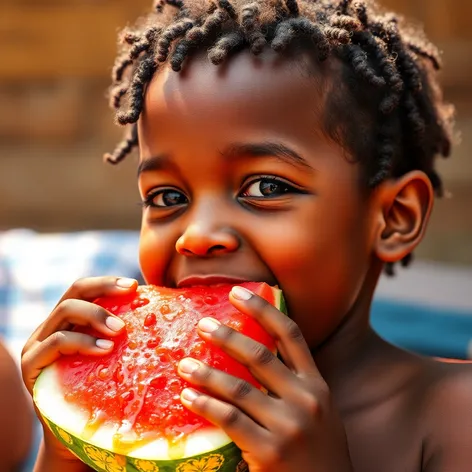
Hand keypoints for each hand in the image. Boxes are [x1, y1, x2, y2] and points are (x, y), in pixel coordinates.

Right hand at [21, 276, 136, 463]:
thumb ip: (121, 333)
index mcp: (68, 321)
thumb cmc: (100, 391)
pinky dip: (83, 341)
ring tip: (120, 330)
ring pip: (65, 312)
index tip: (134, 285)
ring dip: (97, 315)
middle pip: (74, 292)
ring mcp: (37, 344)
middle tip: (131, 296)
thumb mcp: (111, 356)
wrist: (73, 435)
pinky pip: (57, 341)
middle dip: (105, 290)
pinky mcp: (30, 365)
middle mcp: (50, 327)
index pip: (84, 288)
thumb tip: (159, 310)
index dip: (107, 282)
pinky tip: (105, 349)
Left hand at [177, 285, 352, 471]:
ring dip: (207, 373)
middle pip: (261, 356)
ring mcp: (290, 426)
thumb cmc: (315, 450)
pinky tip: (188, 397)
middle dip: (228, 337)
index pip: (290, 335)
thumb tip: (251, 354)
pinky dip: (206, 405)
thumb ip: (292, 384)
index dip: (264, 309)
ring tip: (184, 364)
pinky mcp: (271, 453)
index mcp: (316, 384)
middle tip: (203, 324)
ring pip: (239, 388)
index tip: (239, 291)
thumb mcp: (315, 410)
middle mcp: (306, 399)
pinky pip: (230, 421)